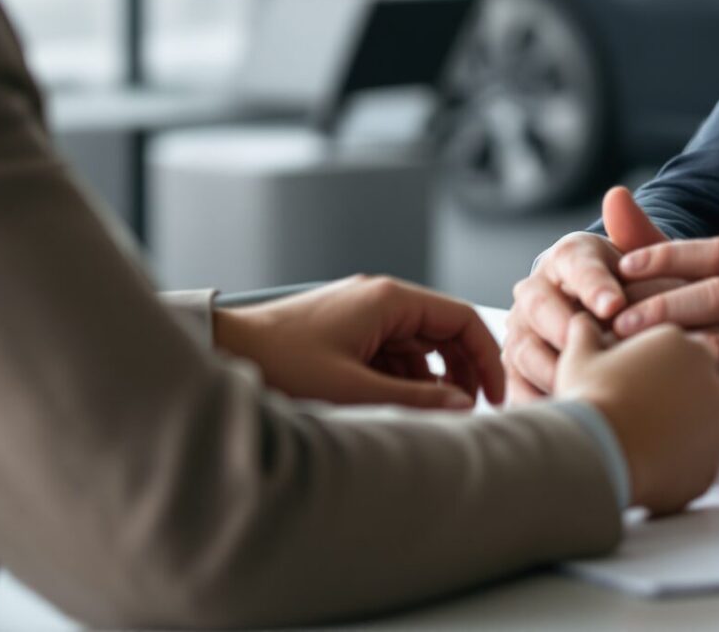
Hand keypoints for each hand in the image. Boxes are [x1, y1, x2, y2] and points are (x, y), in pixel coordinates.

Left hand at [213, 275, 502, 410]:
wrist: (223, 354)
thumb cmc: (279, 364)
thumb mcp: (354, 389)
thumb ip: (415, 400)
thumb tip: (462, 406)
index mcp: (388, 300)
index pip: (461, 318)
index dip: (486, 358)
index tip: (495, 397)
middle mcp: (378, 300)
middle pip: (443, 331)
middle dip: (461, 372)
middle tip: (467, 413)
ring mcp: (360, 316)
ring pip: (416, 348)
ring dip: (429, 381)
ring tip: (429, 418)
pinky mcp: (343, 335)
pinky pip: (389, 355)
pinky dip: (401, 381)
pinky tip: (395, 409)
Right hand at [501, 186, 679, 401]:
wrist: (619, 324)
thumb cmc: (639, 291)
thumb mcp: (645, 263)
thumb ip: (638, 234)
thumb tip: (617, 196)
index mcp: (568, 256)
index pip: (576, 264)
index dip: (594, 285)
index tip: (615, 305)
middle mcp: (536, 290)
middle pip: (540, 307)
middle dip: (566, 329)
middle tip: (593, 350)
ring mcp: (522, 331)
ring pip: (524, 350)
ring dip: (553, 370)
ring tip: (585, 390)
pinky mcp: (517, 370)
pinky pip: (520, 390)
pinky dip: (543, 402)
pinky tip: (571, 415)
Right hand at [553, 314, 718, 515]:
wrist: (597, 451)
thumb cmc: (590, 399)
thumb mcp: (580, 356)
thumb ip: (587, 333)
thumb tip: (582, 321)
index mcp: (684, 345)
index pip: (685, 350)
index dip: (662, 365)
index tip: (640, 378)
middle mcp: (711, 379)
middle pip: (701, 385)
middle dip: (678, 396)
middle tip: (643, 410)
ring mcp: (718, 422)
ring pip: (706, 423)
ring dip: (683, 429)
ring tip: (644, 438)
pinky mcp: (713, 461)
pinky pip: (703, 459)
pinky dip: (683, 461)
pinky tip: (654, 462)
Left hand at [613, 237, 718, 456]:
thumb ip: (705, 263)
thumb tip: (619, 204)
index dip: (666, 256)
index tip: (622, 269)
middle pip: (717, 300)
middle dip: (659, 312)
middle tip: (614, 327)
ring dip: (674, 369)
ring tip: (632, 376)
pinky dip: (704, 422)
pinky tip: (672, 423)